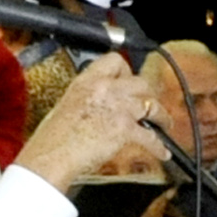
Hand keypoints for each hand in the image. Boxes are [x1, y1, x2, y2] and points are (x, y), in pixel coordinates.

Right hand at [16, 53, 152, 189]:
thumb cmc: (53, 138)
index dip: (127, 71)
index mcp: (87, 80)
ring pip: (151, 105)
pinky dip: (158, 147)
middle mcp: (105, 89)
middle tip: (148, 103)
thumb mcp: (67, 104)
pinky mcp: (125, 129)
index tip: (130, 79)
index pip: (115, 61)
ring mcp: (118, 108)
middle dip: (148, 94)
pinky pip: (150, 136)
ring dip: (161, 117)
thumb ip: (89, 98)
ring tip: (164, 124)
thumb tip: (101, 104)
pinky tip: (162, 151)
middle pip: (140, 82)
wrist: (52, 155)